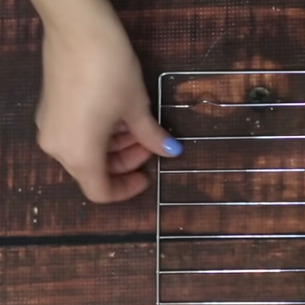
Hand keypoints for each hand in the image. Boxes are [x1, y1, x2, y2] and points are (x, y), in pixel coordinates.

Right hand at [33, 4, 181, 202]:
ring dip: (115, 146)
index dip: (127, 189)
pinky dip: (100, 132)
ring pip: (85, 151)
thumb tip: (170, 150)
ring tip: (140, 124)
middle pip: (93, 171)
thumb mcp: (136, 108)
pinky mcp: (50, 109)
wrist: (78, 29)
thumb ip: (151, 136)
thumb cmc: (109, 73)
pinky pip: (76, 133)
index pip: (101, 191)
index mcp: (79, 155)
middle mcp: (58, 146)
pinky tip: (121, 114)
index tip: (147, 176)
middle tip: (151, 144)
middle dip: (125, 161)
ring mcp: (50, 127)